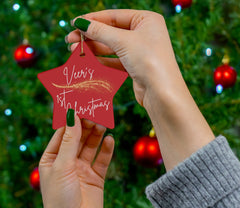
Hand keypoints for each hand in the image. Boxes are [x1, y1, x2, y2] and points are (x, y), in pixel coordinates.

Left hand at [39, 115, 113, 207]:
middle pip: (78, 138)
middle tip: (96, 113)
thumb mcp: (62, 165)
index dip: (71, 120)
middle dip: (86, 126)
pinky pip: (102, 159)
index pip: (63, 133)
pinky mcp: (96, 177)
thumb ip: (69, 140)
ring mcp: (82, 169)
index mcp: (53, 158)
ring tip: (103, 124)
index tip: (81, 106)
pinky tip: (110, 140)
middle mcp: (67, 162)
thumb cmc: (60, 199)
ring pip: (91, 146)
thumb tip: (72, 116)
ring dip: (97, 135)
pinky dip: (107, 150)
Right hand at [67, 10, 213, 170]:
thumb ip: (100, 31)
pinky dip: (102, 61)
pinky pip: (115, 60)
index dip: (93, 20)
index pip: (114, 16)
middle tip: (70, 40)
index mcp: (146, 20)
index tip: (74, 23)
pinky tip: (88, 61)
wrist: (161, 92)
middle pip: (111, 32)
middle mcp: (144, 34)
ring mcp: (140, 51)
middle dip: (90, 36)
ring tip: (75, 50)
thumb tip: (80, 23)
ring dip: (94, 49)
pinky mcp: (135, 66)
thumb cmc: (148, 60)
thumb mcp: (123, 41)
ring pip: (112, 47)